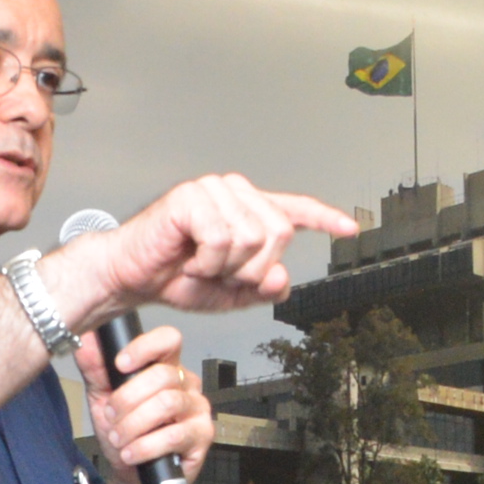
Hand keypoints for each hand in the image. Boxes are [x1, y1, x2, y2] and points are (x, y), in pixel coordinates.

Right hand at [38, 174, 359, 328]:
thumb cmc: (177, 278)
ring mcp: (214, 190)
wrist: (133, 276)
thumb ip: (263, 288)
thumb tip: (282, 278)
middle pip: (279, 234)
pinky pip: (221, 238)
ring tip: (201, 266)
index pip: (294, 211)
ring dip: (226, 268)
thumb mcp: (231, 294)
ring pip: (251, 238)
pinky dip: (207, 262)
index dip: (325, 219)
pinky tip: (189, 260)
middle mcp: (235, 193)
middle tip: (220, 275)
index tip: (350, 228)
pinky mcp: (192, 196)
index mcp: (248, 212)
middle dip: (253, 268)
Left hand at [75, 323, 209, 483]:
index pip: (168, 340)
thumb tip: (85, 341)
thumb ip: (96, 370)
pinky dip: (146, 446)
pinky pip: (175, 435)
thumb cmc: (124, 435)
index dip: (145, 347)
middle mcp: (186, 384)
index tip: (120, 364)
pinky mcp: (202, 436)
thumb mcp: (103, 400)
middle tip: (110, 417)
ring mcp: (198, 409)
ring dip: (134, 424)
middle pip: (163, 375)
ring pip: (167, 403)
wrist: (132, 476)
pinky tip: (131, 453)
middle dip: (128, 398)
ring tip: (118, 438)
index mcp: (166, 367)